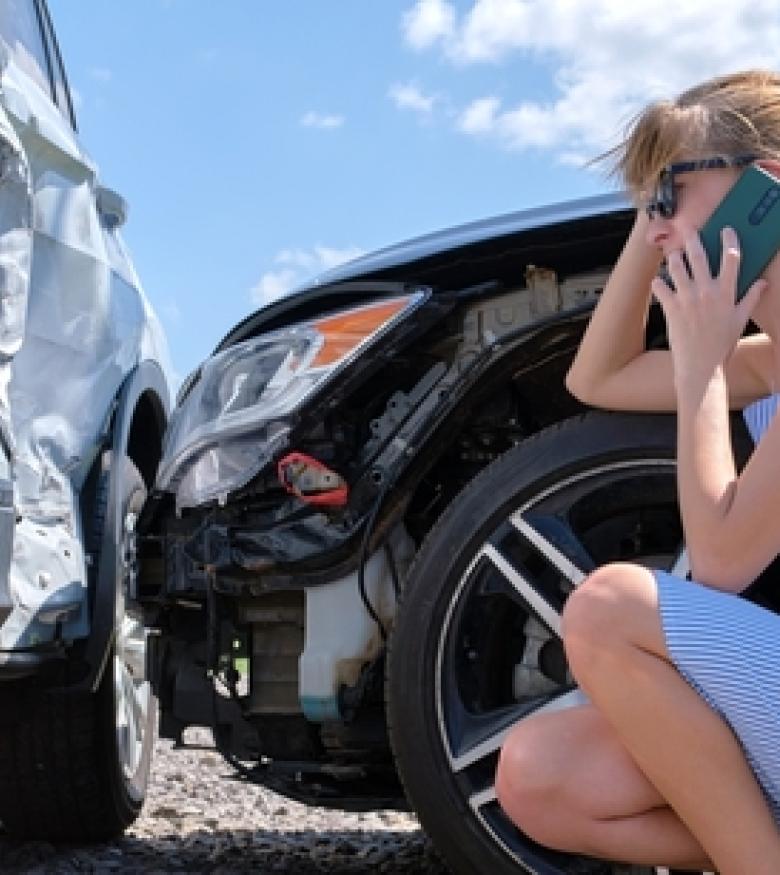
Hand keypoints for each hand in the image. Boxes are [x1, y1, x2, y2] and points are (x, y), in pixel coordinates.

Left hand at [650, 226, 765, 391]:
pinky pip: (661, 288)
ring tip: (673, 254)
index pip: (731, 259)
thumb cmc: (722, 344)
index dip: (729, 241)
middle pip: (700, 257)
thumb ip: (751, 298)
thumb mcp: (741, 320)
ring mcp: (687, 299)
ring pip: (678, 268)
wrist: (701, 365)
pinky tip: (658, 281)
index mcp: (726, 293)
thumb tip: (763, 283)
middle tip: (689, 230)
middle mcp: (707, 292)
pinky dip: (658, 282)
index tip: (726, 230)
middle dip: (694, 240)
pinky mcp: (671, 308)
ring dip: (674, 258)